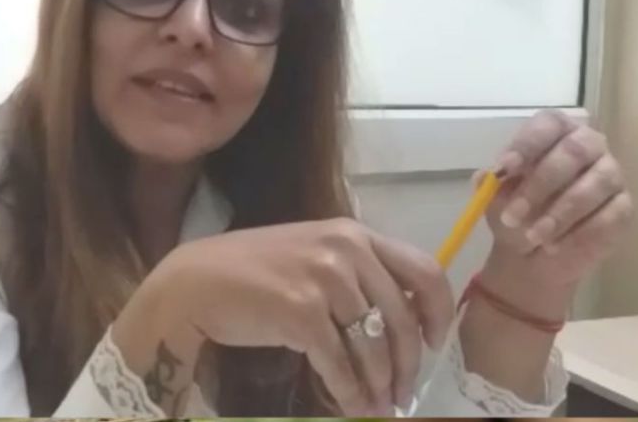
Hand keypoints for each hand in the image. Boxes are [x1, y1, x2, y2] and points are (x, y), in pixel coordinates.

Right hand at [115, 218, 452, 415]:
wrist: (197, 283)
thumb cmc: (257, 270)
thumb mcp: (316, 256)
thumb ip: (359, 276)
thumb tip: (405, 321)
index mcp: (355, 233)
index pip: (424, 270)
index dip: (439, 313)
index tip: (435, 343)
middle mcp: (345, 249)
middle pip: (402, 318)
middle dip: (408, 364)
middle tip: (403, 392)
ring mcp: (323, 279)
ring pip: (373, 347)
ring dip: (380, 386)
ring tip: (380, 407)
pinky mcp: (300, 312)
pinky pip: (340, 364)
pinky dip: (351, 394)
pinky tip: (353, 408)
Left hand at [479, 110, 632, 295]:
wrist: (533, 252)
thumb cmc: (516, 212)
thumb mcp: (495, 198)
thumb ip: (491, 184)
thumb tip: (489, 176)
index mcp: (554, 133)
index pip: (548, 124)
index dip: (527, 144)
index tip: (505, 169)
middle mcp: (588, 145)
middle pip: (573, 151)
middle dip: (540, 184)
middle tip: (514, 214)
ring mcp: (611, 175)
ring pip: (593, 185)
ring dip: (559, 214)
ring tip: (533, 236)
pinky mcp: (623, 208)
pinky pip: (608, 217)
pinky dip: (578, 235)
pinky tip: (555, 246)